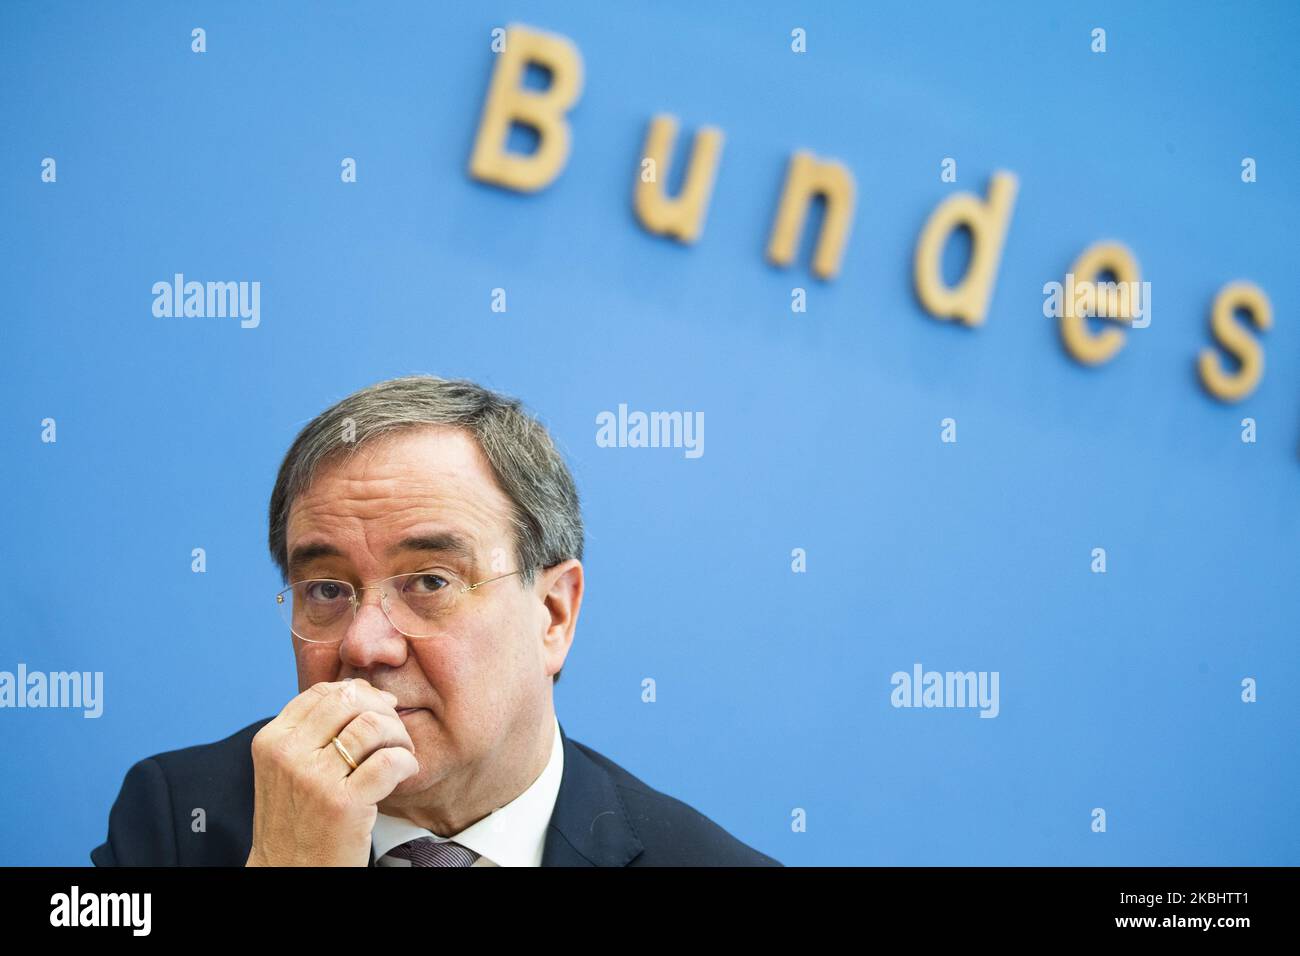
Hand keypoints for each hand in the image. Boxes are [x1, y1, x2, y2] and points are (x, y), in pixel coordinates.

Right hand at [245, 677, 419, 865]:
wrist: (288, 875)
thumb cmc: (297, 821)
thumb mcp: (286, 769)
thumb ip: (312, 731)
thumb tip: (362, 692)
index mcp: (272, 740)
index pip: (324, 692)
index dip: (360, 693)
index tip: (378, 709)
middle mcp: (288, 754)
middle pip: (351, 700)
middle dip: (383, 710)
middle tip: (394, 733)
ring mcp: (314, 778)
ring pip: (373, 725)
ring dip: (399, 736)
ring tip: (401, 754)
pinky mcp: (343, 803)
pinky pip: (389, 761)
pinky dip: (406, 762)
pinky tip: (404, 772)